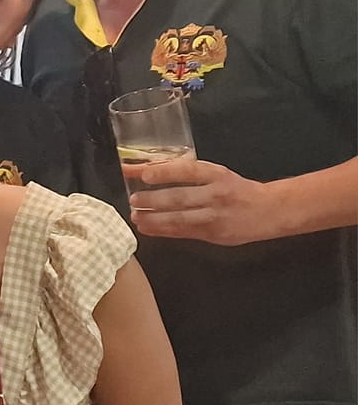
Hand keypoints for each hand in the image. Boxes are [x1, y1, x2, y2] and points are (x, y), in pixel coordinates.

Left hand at [128, 156, 281, 244]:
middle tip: (133, 199)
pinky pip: (183, 232)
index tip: (144, 174)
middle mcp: (217, 194)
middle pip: (180, 197)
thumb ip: (187, 174)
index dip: (165, 172)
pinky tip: (147, 228)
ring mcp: (216, 216)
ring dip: (154, 218)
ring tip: (136, 216)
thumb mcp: (217, 174)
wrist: (270, 210)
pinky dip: (163, 231)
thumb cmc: (237, 189)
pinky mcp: (214, 234)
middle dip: (153, 199)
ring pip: (180, 218)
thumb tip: (148, 170)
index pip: (188, 171)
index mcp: (218, 175)